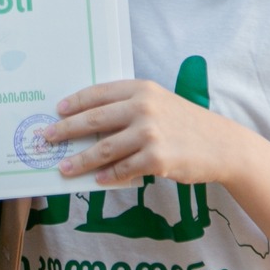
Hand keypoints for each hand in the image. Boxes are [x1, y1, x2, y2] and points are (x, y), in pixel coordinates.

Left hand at [43, 80, 250, 188]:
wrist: (222, 144)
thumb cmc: (186, 123)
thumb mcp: (160, 103)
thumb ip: (130, 107)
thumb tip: (91, 122)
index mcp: (141, 89)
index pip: (98, 93)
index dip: (75, 102)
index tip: (57, 110)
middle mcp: (143, 107)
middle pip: (94, 120)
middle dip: (66, 130)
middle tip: (47, 137)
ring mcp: (150, 133)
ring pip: (104, 149)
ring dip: (80, 160)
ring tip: (64, 168)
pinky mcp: (157, 159)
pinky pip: (123, 169)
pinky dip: (108, 176)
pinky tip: (97, 180)